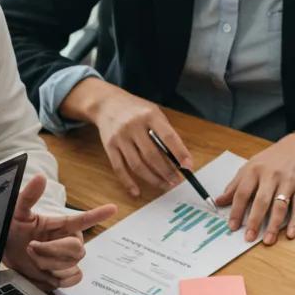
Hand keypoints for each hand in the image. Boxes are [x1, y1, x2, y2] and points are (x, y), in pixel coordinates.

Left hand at [3, 175, 113, 290]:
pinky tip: (45, 272)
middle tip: (30, 247)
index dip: (99, 215)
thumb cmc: (12, 231)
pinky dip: (58, 277)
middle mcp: (69, 242)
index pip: (84, 220)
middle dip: (51, 250)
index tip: (113, 208)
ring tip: (32, 258)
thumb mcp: (16, 212)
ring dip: (46, 264)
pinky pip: (72, 279)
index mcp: (63, 226)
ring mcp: (68, 260)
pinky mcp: (65, 276)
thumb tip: (40, 178)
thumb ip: (29, 196)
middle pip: (76, 249)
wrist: (5, 254)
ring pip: (70, 265)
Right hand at [79, 80, 191, 197]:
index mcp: (149, 116)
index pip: (168, 137)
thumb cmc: (136, 110)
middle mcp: (133, 126)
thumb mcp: (154, 113)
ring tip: (165, 185)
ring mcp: (120, 137)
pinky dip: (128, 182)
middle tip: (177, 181)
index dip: (180, 154)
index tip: (188, 167)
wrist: (106, 103)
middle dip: (167, 172)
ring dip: (153, 179)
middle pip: (152, 155)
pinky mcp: (109, 146)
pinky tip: (137, 192)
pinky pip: (119, 168)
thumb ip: (166, 133)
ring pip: (137, 165)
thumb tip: (180, 159)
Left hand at [218, 134, 294, 245]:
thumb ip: (235, 185)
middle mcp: (271, 176)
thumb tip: (219, 201)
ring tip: (268, 240)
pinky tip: (290, 233)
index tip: (232, 227)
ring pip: (280, 206)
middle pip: (261, 201)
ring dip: (274, 225)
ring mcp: (288, 182)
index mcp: (254, 171)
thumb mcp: (250, 167)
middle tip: (249, 237)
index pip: (242, 193)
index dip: (236, 211)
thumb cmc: (272, 160)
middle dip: (254, 221)